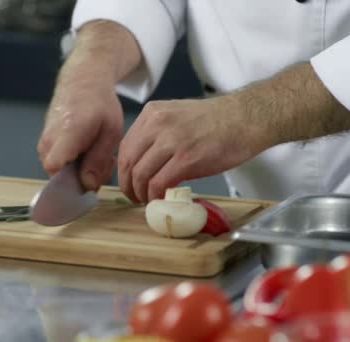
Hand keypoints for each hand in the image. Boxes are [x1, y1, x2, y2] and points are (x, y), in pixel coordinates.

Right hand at [37, 75, 122, 190]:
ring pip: (58, 171)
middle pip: (59, 176)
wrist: (82, 82)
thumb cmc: (99, 104)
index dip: (70, 182)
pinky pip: (57, 163)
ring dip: (79, 170)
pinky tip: (87, 151)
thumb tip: (87, 186)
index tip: (89, 179)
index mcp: (67, 134)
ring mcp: (43, 141)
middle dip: (82, 178)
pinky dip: (73, 163)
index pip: (55, 169)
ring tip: (96, 154)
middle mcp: (49, 139)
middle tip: (103, 163)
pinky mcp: (44, 143)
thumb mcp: (110, 132)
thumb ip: (97, 161)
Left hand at [117, 96, 266, 202]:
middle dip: (127, 185)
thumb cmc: (216, 121)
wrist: (247, 118)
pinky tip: (160, 199)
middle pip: (128, 162)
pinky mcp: (186, 158)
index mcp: (152, 113)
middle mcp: (157, 124)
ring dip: (140, 193)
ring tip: (147, 200)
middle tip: (133, 197)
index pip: (125, 146)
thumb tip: (143, 163)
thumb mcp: (176, 117)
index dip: (123, 170)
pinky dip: (155, 195)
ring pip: (140, 174)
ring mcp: (171, 140)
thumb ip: (156, 135)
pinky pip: (159, 183)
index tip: (128, 182)